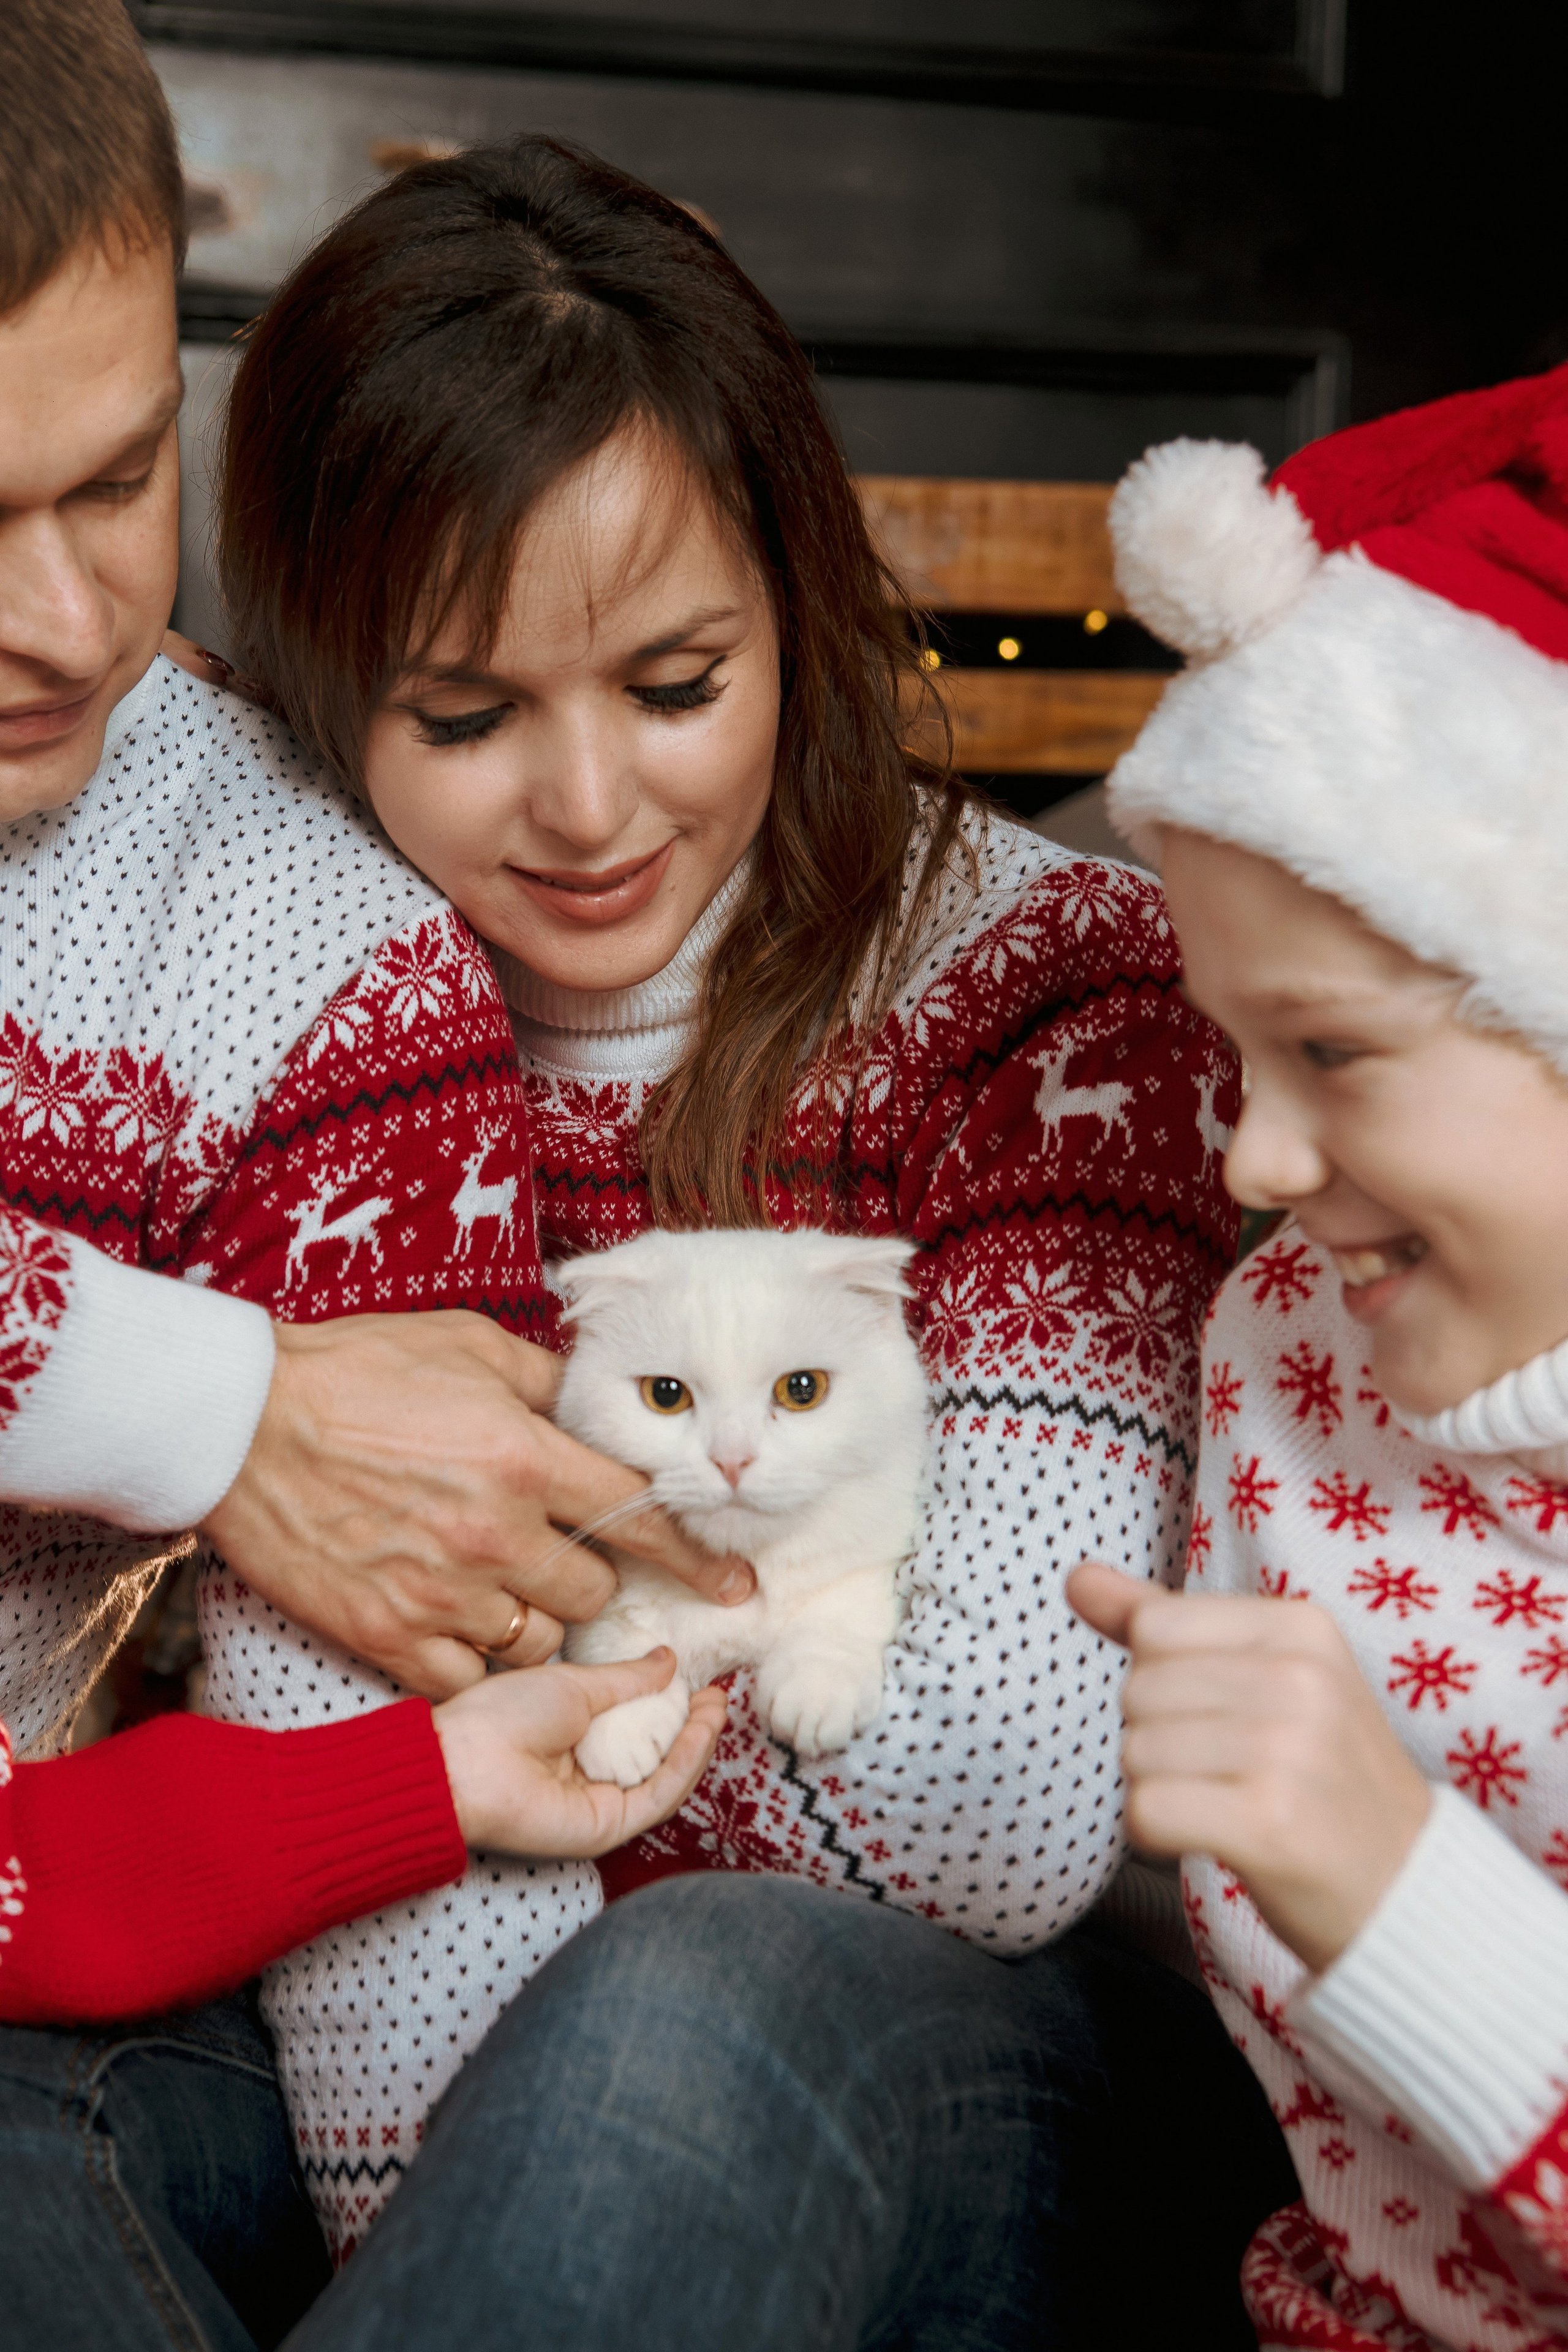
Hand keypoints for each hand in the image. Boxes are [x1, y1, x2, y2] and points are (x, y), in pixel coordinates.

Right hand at [201, 1312, 754, 1700]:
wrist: (238, 1424)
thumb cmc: (354, 1372)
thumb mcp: (468, 1346)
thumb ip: (547, 1380)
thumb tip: (599, 1401)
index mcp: (523, 1458)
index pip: (641, 1520)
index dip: (697, 1557)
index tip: (735, 1583)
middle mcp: (494, 1533)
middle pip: (594, 1591)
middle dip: (592, 1577)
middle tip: (559, 1556)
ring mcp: (440, 1591)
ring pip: (539, 1642)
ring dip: (537, 1622)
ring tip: (502, 1587)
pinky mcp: (385, 1633)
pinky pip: (468, 1678)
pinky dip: (476, 1663)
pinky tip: (461, 1630)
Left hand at [433, 1649, 726, 1856]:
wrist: (464, 1763)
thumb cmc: (501, 1716)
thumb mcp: (574, 1684)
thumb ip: (626, 1679)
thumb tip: (666, 1660)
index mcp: (576, 1740)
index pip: (637, 1727)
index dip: (671, 1704)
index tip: (696, 1679)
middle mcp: (591, 1775)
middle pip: (657, 1755)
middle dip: (691, 1725)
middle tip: (717, 1695)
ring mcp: (601, 1804)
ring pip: (665, 1778)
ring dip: (697, 1743)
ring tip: (716, 1707)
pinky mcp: (608, 1828)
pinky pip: (659, 1796)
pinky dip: (686, 1763)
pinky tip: (702, 1729)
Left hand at [1068, 1560, 1431, 1973]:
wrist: (1406, 1886)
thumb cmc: (1321, 1775)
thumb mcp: (1265, 1675)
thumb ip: (1163, 1621)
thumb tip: (1076, 1578)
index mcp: (1301, 1625)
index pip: (1154, 1627)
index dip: (1164, 1680)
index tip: (1225, 1716)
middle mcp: (1300, 1678)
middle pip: (1138, 1690)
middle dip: (1160, 1738)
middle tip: (1230, 1772)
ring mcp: (1289, 1750)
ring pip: (1136, 1752)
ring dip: (1161, 1788)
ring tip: (1228, 1803)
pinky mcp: (1269, 1823)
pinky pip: (1146, 1810)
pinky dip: (1158, 1834)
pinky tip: (1214, 1838)